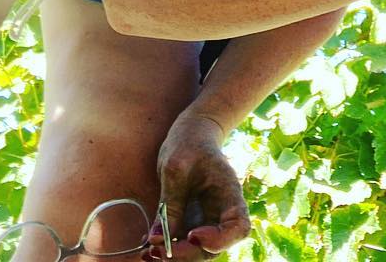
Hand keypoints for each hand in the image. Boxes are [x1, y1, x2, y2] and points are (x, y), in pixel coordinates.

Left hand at [148, 112, 250, 259]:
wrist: (191, 135)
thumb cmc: (189, 144)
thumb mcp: (177, 168)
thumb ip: (171, 203)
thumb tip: (157, 238)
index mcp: (229, 194)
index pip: (238, 227)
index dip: (220, 240)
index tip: (193, 235)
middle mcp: (222, 213)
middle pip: (214, 248)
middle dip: (187, 254)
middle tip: (159, 251)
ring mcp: (207, 220)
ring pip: (197, 252)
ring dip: (175, 257)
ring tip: (149, 254)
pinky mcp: (191, 223)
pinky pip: (182, 244)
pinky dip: (167, 250)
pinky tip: (148, 250)